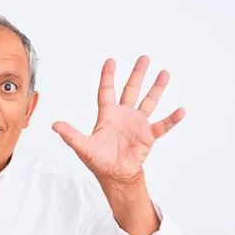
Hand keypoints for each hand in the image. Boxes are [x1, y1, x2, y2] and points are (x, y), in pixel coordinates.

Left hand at [52, 55, 184, 184]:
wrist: (115, 176)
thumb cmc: (99, 162)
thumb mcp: (83, 147)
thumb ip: (70, 135)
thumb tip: (54, 124)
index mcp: (108, 116)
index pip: (107, 92)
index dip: (108, 77)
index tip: (111, 61)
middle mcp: (124, 116)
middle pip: (131, 90)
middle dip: (138, 74)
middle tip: (144, 58)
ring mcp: (137, 124)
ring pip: (149, 102)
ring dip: (156, 88)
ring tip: (164, 73)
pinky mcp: (148, 136)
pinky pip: (162, 125)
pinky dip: (171, 119)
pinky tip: (181, 110)